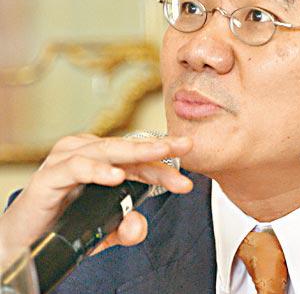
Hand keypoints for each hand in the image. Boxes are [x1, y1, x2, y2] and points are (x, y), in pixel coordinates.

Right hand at [0, 134, 192, 258]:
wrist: (24, 240)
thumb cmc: (65, 224)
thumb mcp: (105, 229)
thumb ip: (125, 228)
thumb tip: (138, 226)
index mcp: (104, 162)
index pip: (140, 161)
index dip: (165, 168)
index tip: (186, 181)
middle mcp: (88, 154)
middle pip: (129, 148)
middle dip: (159, 148)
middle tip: (184, 146)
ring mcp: (68, 160)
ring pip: (107, 150)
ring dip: (136, 153)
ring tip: (160, 153)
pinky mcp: (50, 175)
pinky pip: (77, 167)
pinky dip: (98, 171)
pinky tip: (116, 177)